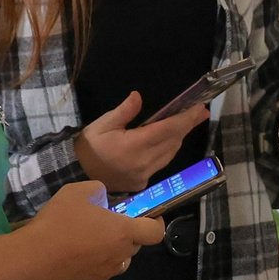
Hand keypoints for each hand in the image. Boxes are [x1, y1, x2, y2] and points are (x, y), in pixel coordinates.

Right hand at [19, 181, 164, 279]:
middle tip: (106, 225)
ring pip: (118, 261)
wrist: (34, 257)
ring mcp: (105, 274)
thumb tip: (102, 198)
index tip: (148, 217)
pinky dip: (93, 264)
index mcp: (123, 233)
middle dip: (126, 235)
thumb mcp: (78, 191)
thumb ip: (97, 191)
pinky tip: (73, 256)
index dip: (156, 224)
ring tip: (89, 241)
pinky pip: (99, 272)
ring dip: (111, 251)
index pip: (155, 233)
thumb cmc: (59, 222)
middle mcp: (119, 256)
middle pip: (135, 247)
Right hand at [75, 92, 207, 193]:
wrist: (78, 174)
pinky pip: (161, 164)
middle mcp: (143, 162)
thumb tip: (138, 96)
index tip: (198, 109)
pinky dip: (167, 150)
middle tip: (200, 112)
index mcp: (132, 146)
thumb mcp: (103, 124)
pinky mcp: (142, 183)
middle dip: (187, 126)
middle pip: (173, 142)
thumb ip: (124, 111)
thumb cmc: (89, 146)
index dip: (185, 119)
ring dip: (178, 138)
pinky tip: (168, 141)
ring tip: (186, 123)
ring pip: (170, 154)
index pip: (166, 130)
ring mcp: (144, 175)